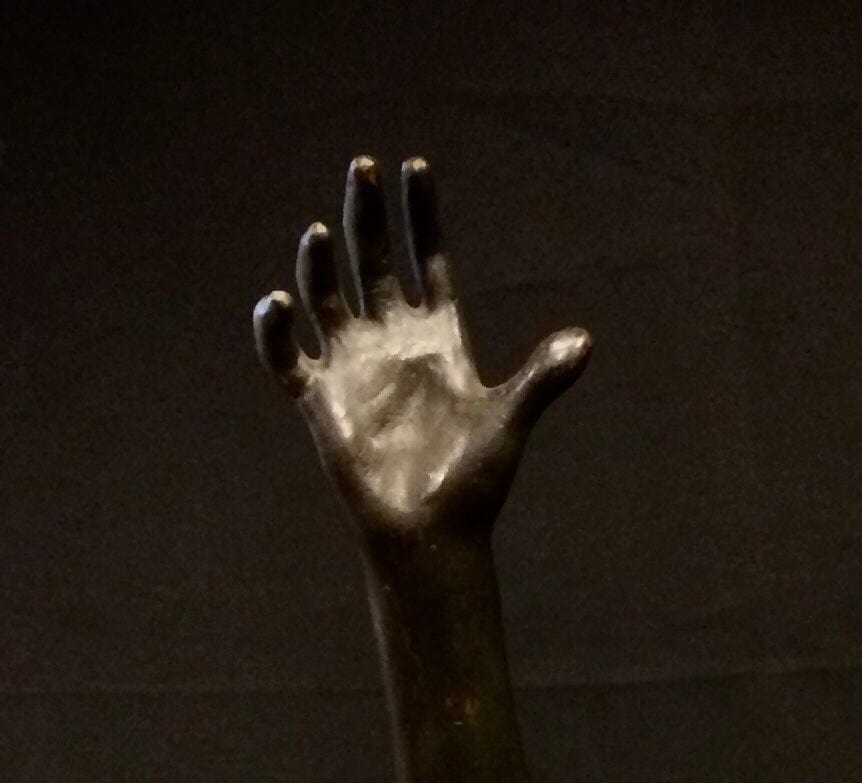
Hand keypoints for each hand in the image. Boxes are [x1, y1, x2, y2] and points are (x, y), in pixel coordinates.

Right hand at [255, 157, 589, 563]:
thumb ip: (542, 377)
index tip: (416, 169)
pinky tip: (277, 305)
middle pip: (373, 261)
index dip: (421, 216)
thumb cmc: (475, 484)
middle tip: (362, 168)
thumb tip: (586, 342)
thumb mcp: (510, 420)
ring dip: (317, 264)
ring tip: (319, 233)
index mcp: (439, 339)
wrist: (434, 535)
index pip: (427, 260)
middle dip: (367, 215)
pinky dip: (275, 331)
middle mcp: (392, 343)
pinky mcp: (320, 400)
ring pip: (325, 296)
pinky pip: (286, 356)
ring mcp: (353, 368)